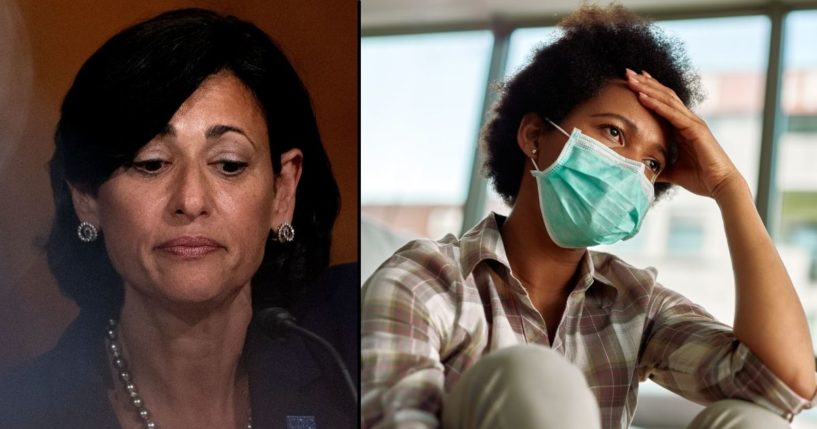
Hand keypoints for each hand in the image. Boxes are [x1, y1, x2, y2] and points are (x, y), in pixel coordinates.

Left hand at [625, 68, 742, 199]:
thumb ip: (659, 168)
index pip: (664, 103)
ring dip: (648, 88)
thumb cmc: (700, 179)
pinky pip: (672, 114)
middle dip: (645, 83)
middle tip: (628, 73)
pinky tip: (642, 97)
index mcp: (683, 127)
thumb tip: (643, 172)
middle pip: (664, 96)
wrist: (720, 186)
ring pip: (667, 100)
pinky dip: (656, 104)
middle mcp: (689, 120)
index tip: (633, 82)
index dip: (649, 91)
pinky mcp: (695, 129)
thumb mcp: (672, 172)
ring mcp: (693, 123)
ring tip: (631, 79)